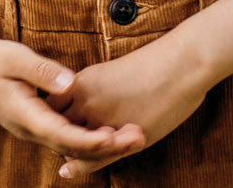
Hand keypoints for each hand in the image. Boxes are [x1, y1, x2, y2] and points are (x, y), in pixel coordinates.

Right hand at [0, 38, 148, 161]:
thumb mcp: (14, 57)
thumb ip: (43, 71)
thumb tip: (71, 84)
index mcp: (24, 115)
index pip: (62, 134)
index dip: (90, 139)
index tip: (114, 136)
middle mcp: (30, 129)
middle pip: (73, 146)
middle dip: (107, 146)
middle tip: (139, 137)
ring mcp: (33, 129)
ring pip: (71, 146)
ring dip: (103, 144)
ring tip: (135, 135)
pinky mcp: (38, 123)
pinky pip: (66, 137)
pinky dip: (89, 139)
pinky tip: (113, 133)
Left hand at [40, 32, 216, 178]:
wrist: (183, 62)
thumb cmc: (157, 63)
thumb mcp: (115, 71)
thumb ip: (96, 89)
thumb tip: (87, 98)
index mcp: (84, 81)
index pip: (52, 107)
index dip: (48, 118)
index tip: (50, 124)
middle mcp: (87, 101)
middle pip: (56, 128)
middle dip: (53, 138)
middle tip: (52, 144)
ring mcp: (104, 120)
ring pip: (73, 145)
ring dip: (68, 152)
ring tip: (64, 155)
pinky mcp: (122, 137)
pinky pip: (94, 157)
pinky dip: (81, 165)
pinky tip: (70, 169)